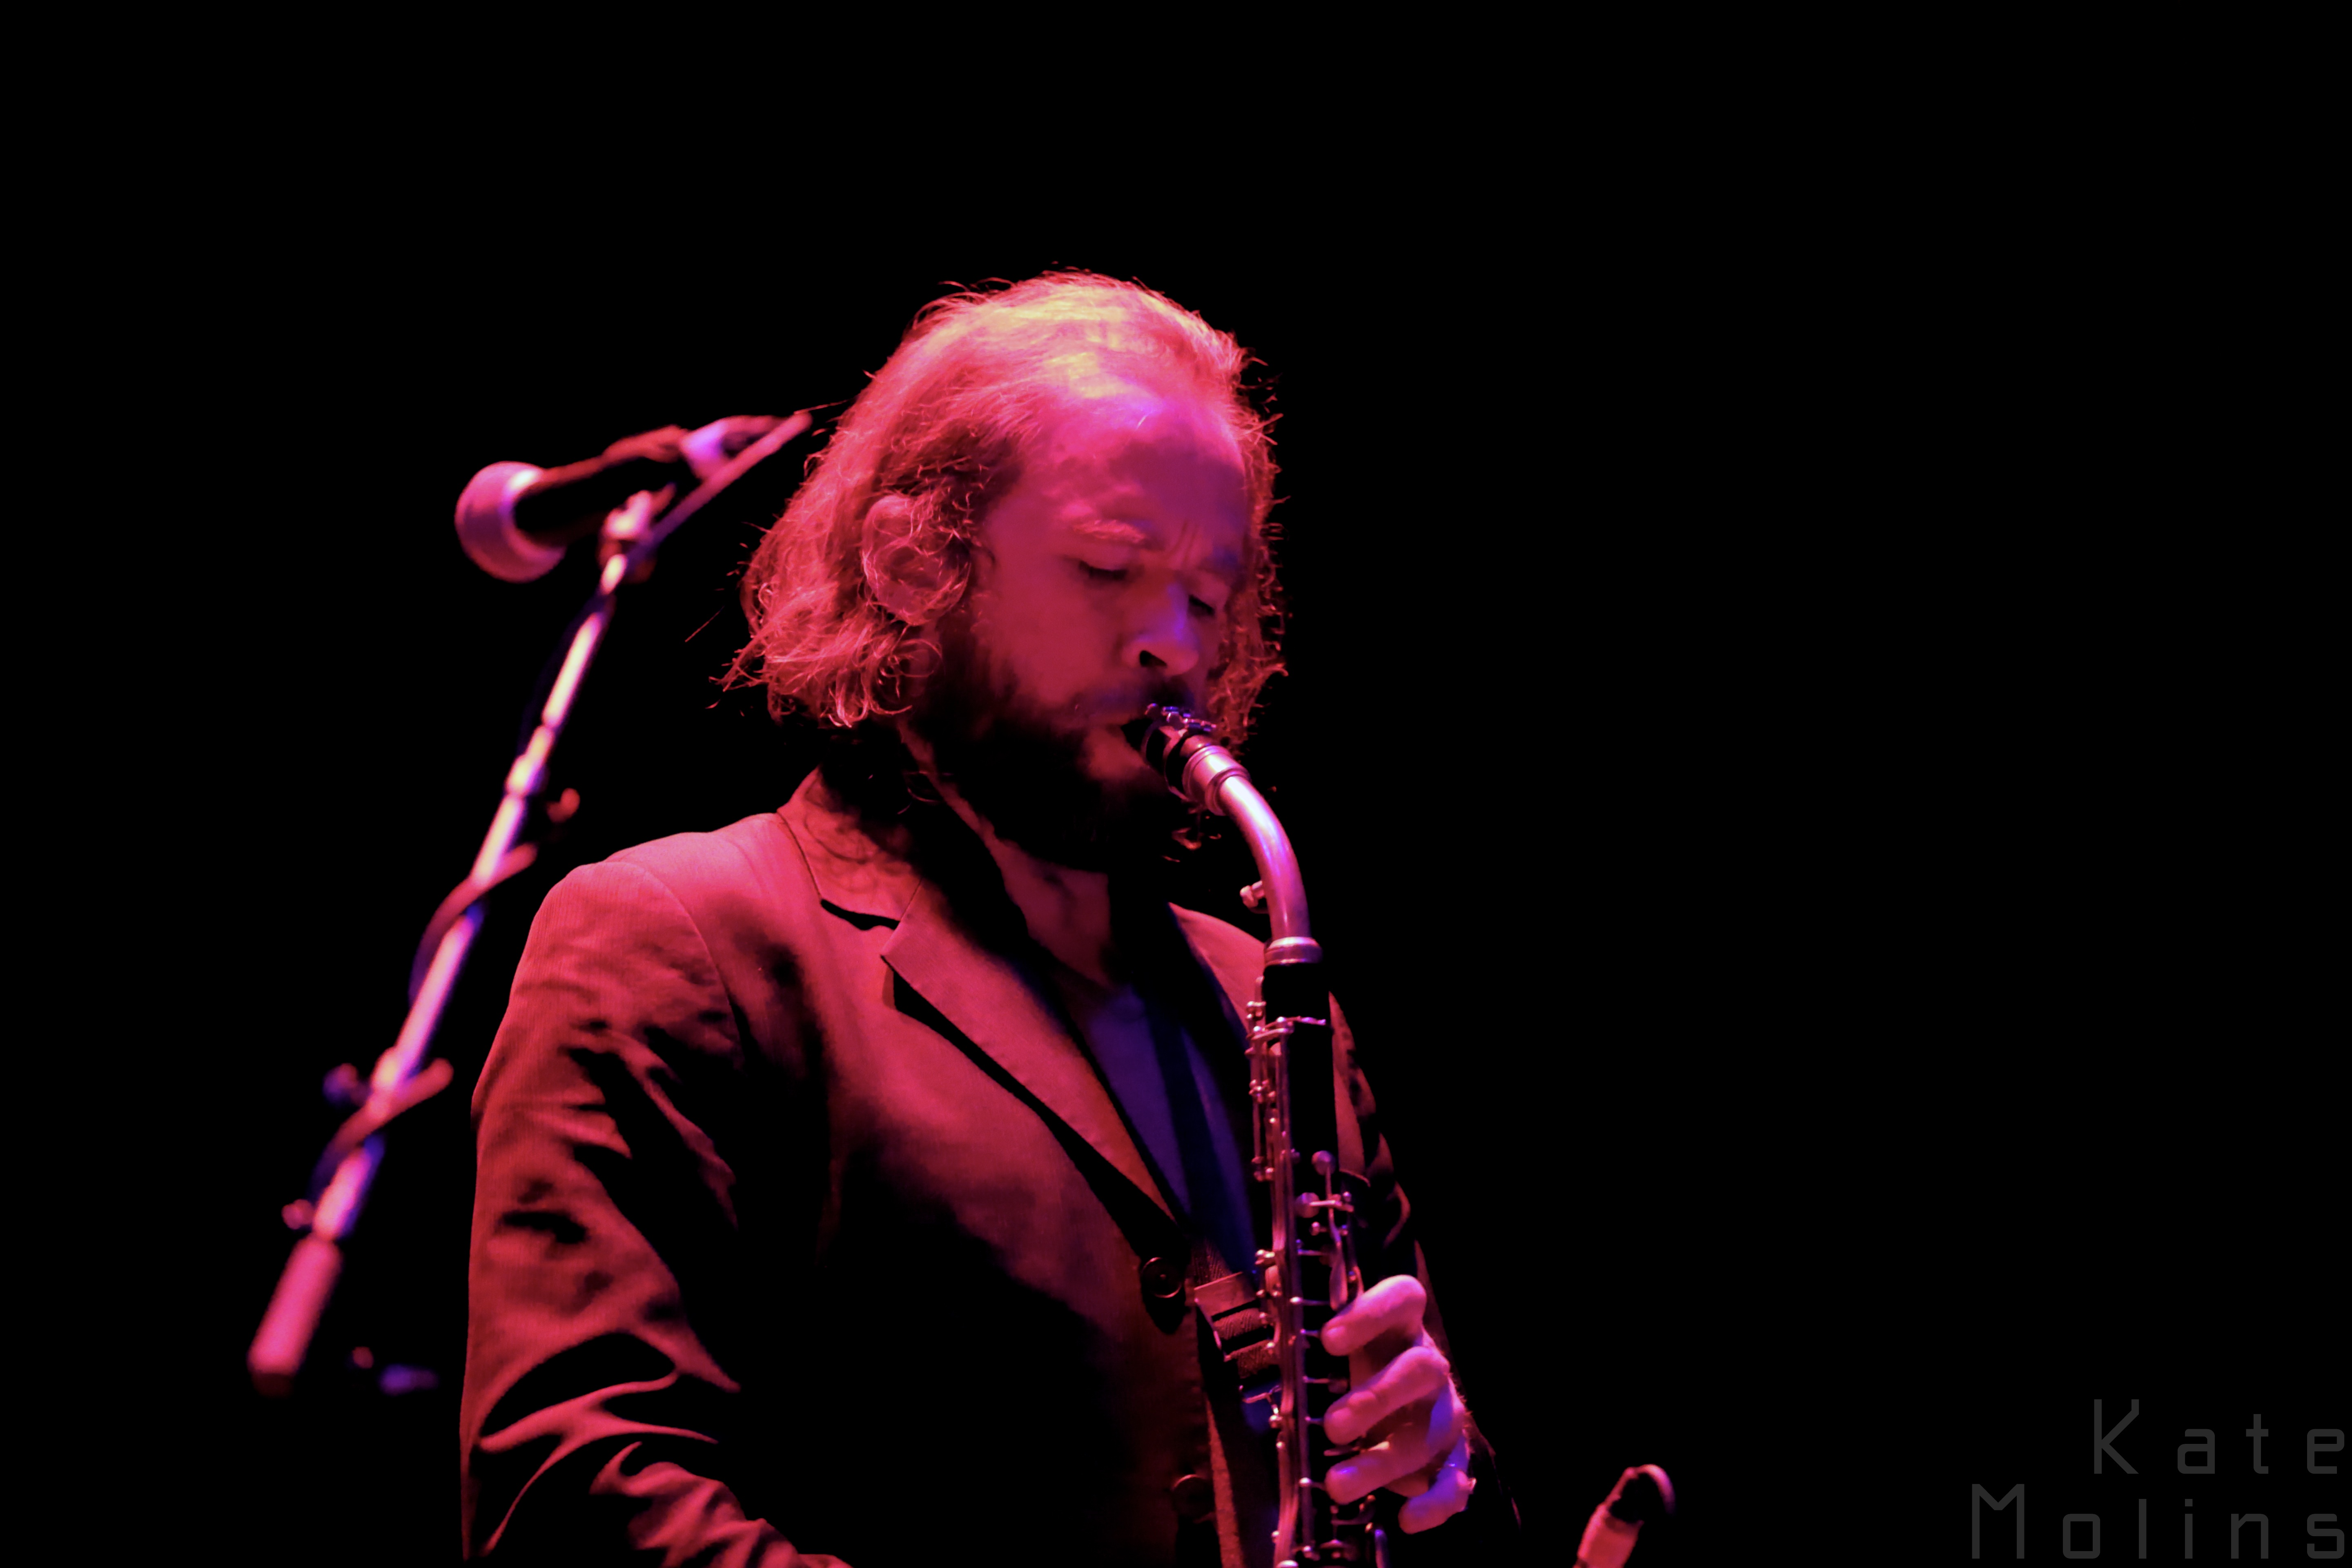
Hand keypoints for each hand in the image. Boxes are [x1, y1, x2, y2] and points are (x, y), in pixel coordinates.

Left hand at [1317, 1275, 1472, 1532]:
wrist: (1393, 1408)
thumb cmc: (1352, 1368)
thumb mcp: (1330, 1347)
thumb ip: (1306, 1325)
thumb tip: (1273, 1281)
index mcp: (1400, 1326)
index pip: (1402, 1298)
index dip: (1370, 1313)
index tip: (1329, 1339)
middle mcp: (1429, 1364)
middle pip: (1421, 1369)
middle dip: (1378, 1398)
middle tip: (1334, 1425)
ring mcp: (1445, 1411)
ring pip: (1430, 1432)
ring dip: (1384, 1461)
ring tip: (1337, 1485)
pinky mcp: (1454, 1456)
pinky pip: (1456, 1481)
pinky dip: (1435, 1503)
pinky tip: (1406, 1518)